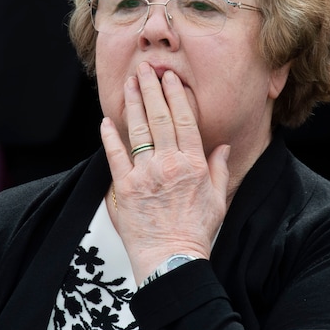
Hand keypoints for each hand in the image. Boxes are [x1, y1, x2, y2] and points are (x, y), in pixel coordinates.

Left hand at [100, 62, 229, 283]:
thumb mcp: (218, 199)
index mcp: (193, 164)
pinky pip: (115, 157)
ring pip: (138, 131)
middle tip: (146, 70)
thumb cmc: (197, 232)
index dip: (176, 96)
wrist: (173, 259)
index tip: (170, 79)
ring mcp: (145, 175)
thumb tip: (224, 147)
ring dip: (133, 104)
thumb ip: (219, 170)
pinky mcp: (126, 188)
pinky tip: (106, 121)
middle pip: (160, 118)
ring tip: (129, 84)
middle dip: (152, 90)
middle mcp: (169, 164)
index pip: (184, 121)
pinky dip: (109, 138)